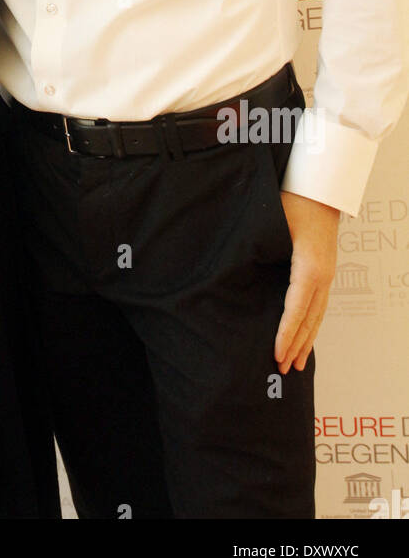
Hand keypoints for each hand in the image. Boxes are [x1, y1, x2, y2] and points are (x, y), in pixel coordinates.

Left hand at [273, 191, 338, 373]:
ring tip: (296, 364)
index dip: (286, 333)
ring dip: (306, 340)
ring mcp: (327, 274)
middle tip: (281, 369)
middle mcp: (322, 275)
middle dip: (296, 345)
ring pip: (317, 316)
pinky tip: (305, 337)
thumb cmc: (293, 201)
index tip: (276, 353)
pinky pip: (318, 306)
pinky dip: (311, 325)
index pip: (296, 308)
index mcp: (309, 267)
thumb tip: (230, 267)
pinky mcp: (324, 272)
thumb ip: (255, 248)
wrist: (320, 188)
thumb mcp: (272, 224)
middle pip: (309, 319)